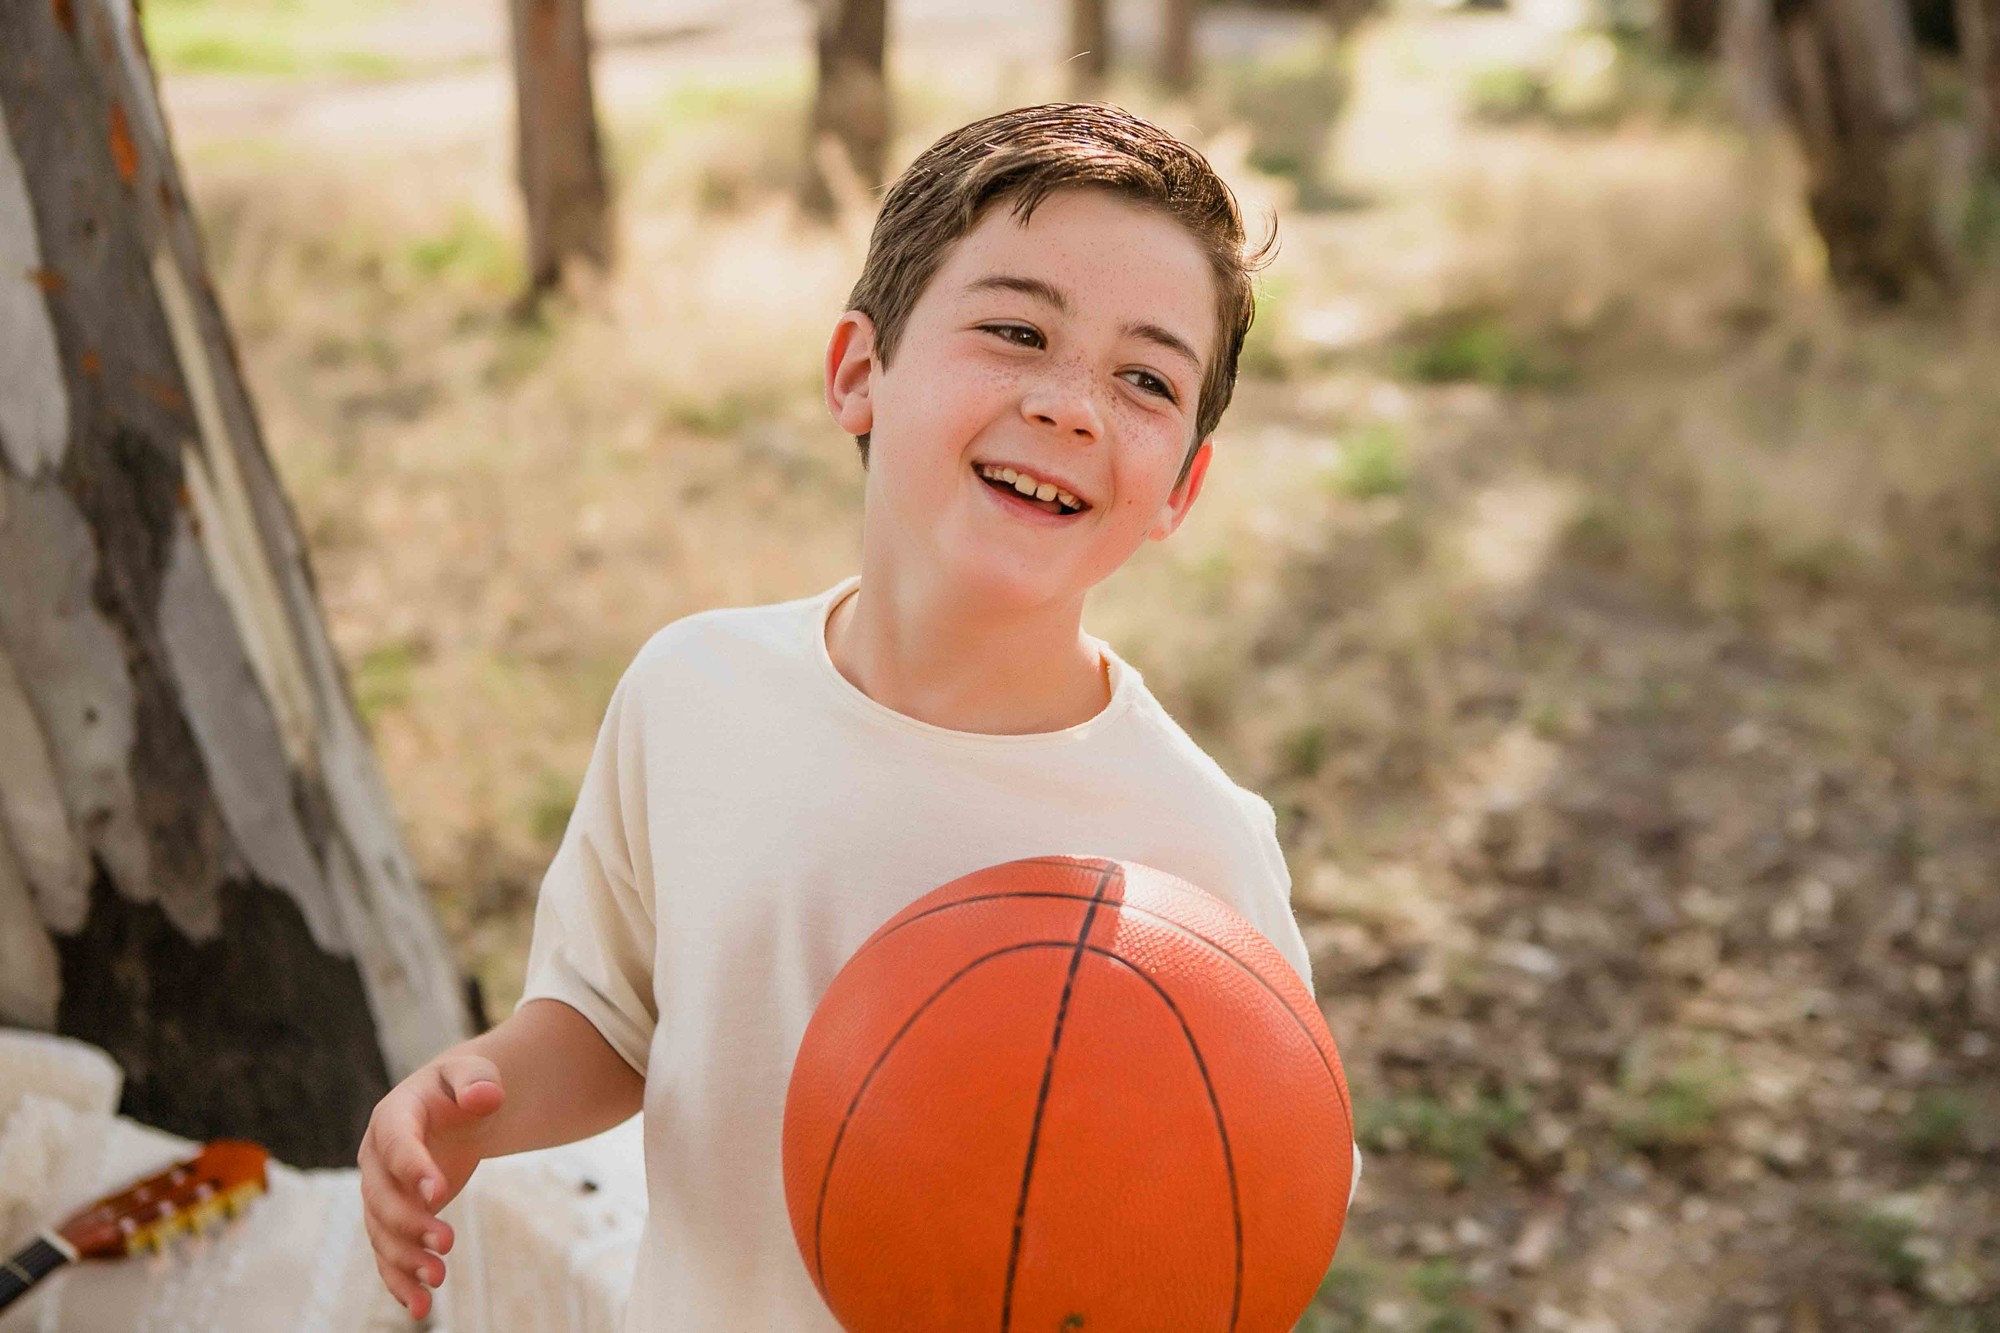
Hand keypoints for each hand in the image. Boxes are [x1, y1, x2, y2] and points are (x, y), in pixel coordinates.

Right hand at [357, 1054, 504, 1318]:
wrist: (456, 1107)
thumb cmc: (465, 1087)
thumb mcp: (474, 1071)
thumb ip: (477, 1079)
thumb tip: (486, 1095)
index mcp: (393, 1117)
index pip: (397, 1145)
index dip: (414, 1169)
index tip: (440, 1194)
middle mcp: (376, 1158)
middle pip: (381, 1197)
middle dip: (410, 1223)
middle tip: (447, 1243)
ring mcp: (382, 1190)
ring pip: (381, 1232)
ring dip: (404, 1258)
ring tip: (438, 1278)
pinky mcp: (394, 1216)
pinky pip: (388, 1253)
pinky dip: (399, 1280)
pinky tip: (419, 1306)